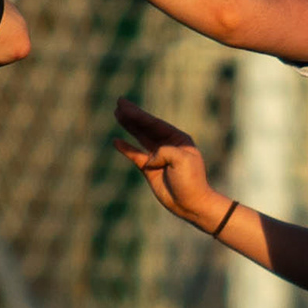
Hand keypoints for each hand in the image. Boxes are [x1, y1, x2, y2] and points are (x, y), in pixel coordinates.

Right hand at [109, 98, 223, 229]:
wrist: (191, 204)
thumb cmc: (191, 181)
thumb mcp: (182, 161)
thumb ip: (164, 152)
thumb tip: (149, 158)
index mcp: (179, 140)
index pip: (155, 124)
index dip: (139, 115)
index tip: (125, 106)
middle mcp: (168, 145)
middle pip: (146, 127)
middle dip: (133, 115)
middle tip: (119, 103)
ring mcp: (158, 157)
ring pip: (140, 138)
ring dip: (129, 127)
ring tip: (117, 114)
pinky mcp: (150, 169)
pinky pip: (136, 155)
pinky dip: (126, 149)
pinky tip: (116, 141)